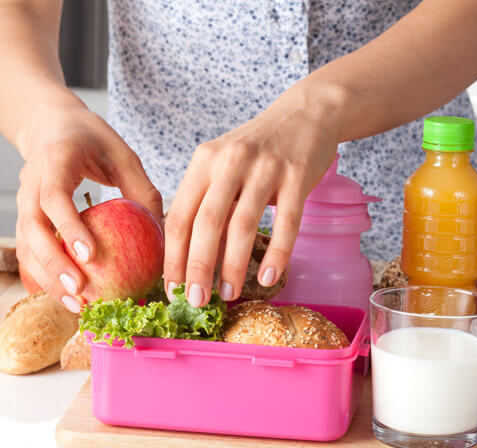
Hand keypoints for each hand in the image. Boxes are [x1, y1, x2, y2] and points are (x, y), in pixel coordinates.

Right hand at [16, 102, 161, 312]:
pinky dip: (44, 274)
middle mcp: (31, 181)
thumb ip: (142, 190)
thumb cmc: (93, 140)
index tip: (89, 256)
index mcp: (56, 159)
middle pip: (33, 228)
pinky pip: (30, 249)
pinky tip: (66, 295)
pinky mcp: (27, 216)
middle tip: (81, 292)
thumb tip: (162, 233)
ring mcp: (24, 200)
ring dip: (48, 278)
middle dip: (54, 264)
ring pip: (26, 244)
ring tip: (76, 305)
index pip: (54, 196)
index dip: (69, 227)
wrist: (52, 126)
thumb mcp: (124, 156)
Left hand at [164, 83, 341, 305]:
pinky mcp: (297, 176)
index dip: (173, 256)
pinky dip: (276, 254)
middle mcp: (229, 163)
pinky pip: (286, 223)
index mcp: (203, 162)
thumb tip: (189, 256)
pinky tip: (267, 278)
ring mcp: (265, 168)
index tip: (172, 288)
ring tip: (228, 295)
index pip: (179, 216)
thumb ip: (206, 202)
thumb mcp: (221, 165)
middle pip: (206, 223)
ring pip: (243, 225)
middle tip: (196, 301)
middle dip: (198, 268)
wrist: (303, 115)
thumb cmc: (256, 150)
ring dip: (233, 266)